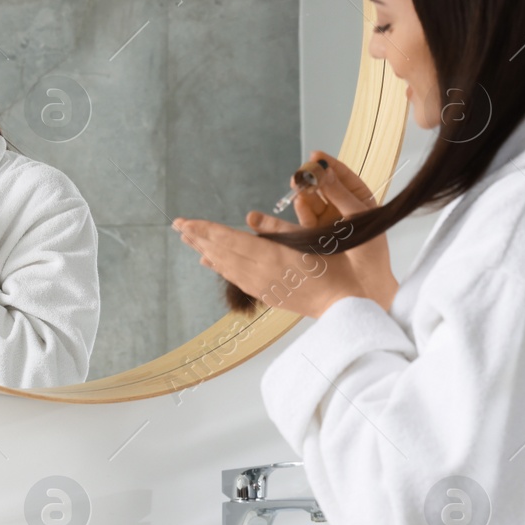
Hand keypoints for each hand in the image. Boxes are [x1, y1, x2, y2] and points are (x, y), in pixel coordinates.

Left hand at [173, 151, 397, 318]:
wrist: (346, 305)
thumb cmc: (338, 268)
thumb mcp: (312, 239)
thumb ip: (279, 229)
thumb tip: (250, 219)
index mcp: (271, 256)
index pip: (229, 239)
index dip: (205, 230)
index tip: (185, 221)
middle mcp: (262, 273)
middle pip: (222, 252)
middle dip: (198, 238)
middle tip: (178, 226)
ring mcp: (264, 287)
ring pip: (226, 266)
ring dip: (206, 251)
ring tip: (190, 241)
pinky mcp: (268, 295)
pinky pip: (236, 279)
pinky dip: (221, 267)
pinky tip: (211, 262)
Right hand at [288, 151, 396, 311]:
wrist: (366, 283)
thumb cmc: (371, 250)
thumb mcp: (358, 216)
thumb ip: (339, 193)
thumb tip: (323, 170)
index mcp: (360, 200)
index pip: (343, 176)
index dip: (329, 165)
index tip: (316, 155)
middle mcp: (344, 208)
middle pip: (325, 187)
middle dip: (312, 179)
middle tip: (301, 174)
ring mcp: (329, 222)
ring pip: (314, 201)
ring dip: (305, 193)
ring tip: (298, 187)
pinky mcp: (316, 235)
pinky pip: (306, 217)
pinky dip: (302, 210)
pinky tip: (299, 203)